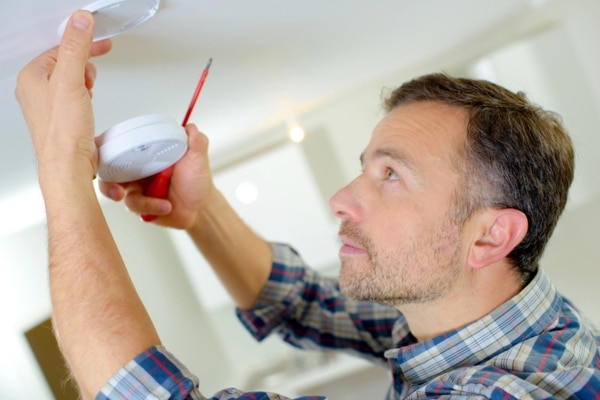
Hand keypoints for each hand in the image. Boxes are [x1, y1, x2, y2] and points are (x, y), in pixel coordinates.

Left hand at [15, 11, 111, 185]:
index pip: (59, 48)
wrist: (68, 163)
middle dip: (84, 65)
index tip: (99, 41)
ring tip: (88, 91)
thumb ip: (76, 48)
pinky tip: (88, 104)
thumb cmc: (63, 130)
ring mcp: (47, 104)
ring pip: (70, 79)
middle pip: (65, 62)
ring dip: (85, 81)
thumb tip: (80, 21)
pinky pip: (73, 96)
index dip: (82, 43)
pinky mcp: (60, 117)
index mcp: (31, 76)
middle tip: (92, 73)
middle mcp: (35, 90)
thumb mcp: (71, 80)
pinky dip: (84, 95)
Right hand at [99, 123, 219, 229]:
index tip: (103, 153)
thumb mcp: (198, 158)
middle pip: (107, 171)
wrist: (200, 207)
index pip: (118, 145)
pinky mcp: (137, 205)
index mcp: (145, 153)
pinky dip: (151, 207)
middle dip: (107, 183)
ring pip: (119, 193)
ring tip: (165, 204)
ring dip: (142, 201)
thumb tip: (191, 126)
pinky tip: (167, 206)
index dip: (104, 148)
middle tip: (118, 191)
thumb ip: (196, 141)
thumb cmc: (196, 180)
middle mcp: (135, 168)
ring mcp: (135, 187)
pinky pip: (133, 207)